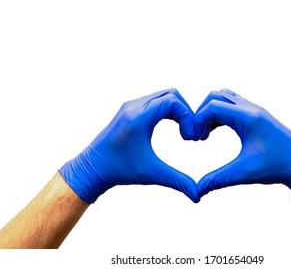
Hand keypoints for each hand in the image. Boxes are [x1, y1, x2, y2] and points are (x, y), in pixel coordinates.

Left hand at [59, 89, 199, 202]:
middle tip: (190, 134)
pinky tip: (172, 127)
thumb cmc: (119, 170)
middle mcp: (134, 106)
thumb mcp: (151, 174)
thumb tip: (197, 196)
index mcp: (139, 117)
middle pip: (171, 94)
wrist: (92, 168)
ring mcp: (131, 106)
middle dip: (186, 112)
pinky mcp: (130, 109)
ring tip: (183, 131)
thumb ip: (177, 181)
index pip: (173, 102)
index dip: (188, 117)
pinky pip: (155, 101)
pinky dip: (168, 110)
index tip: (190, 139)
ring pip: (163, 95)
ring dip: (178, 110)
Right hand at [194, 89, 290, 199]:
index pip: (212, 107)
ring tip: (205, 134)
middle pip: (215, 96)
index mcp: (248, 117)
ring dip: (210, 112)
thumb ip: (218, 179)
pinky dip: (219, 113)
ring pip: (223, 98)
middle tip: (197, 136)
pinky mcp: (255, 114)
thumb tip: (197, 191)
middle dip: (201, 114)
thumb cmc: (277, 167)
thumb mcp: (244, 173)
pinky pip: (231, 104)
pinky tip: (216, 131)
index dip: (197, 121)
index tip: (192, 139)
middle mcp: (251, 108)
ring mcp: (254, 109)